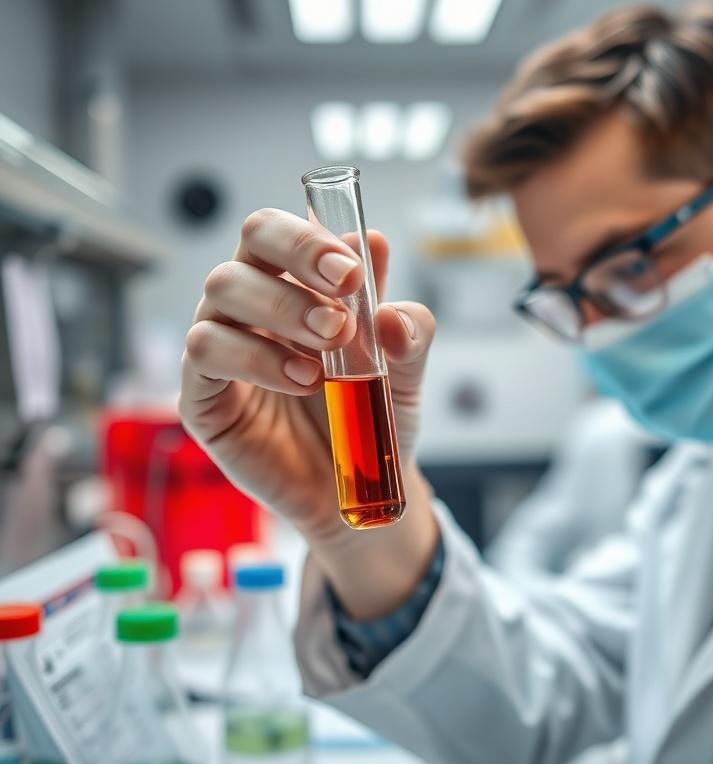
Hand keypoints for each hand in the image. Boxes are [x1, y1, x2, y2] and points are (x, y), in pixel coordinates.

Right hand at [179, 208, 435, 550]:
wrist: (359, 484)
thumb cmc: (372, 415)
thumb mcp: (406, 371)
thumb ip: (407, 328)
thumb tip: (387, 276)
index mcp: (296, 283)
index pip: (281, 230)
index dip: (308, 237)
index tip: (353, 273)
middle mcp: (254, 303)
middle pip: (249, 246)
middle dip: (299, 263)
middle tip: (343, 316)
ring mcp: (222, 344)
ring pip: (221, 291)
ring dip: (280, 312)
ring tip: (328, 357)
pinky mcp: (203, 395)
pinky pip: (206, 354)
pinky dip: (256, 359)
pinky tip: (302, 381)